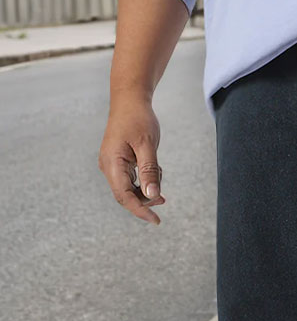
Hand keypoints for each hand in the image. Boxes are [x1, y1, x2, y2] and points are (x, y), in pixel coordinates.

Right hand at [99, 97, 164, 224]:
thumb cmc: (138, 119)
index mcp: (111, 162)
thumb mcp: (147, 145)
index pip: (124, 196)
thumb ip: (150, 171)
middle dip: (144, 201)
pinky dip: (144, 180)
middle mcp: (107, 165)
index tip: (156, 220)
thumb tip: (152, 195)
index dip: (140, 210)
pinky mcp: (117, 162)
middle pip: (125, 195)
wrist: (130, 100)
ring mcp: (111, 164)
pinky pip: (130, 179)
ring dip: (145, 190)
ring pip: (128, 188)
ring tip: (159, 175)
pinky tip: (155, 172)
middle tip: (164, 199)